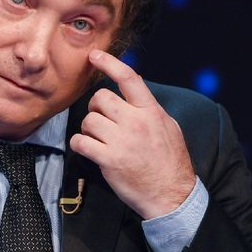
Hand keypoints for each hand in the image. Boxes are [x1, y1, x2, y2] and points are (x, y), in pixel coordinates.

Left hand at [69, 49, 195, 218]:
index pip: (129, 78)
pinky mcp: (109, 160)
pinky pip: (81, 142)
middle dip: (95, 106)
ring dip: (89, 128)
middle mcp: (136, 123)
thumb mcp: (168, 127)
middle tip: (101, 118)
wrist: (171, 195)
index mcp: (151, 112)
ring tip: (99, 139)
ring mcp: (122, 141)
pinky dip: (79, 144)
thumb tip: (134, 86)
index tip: (94, 56)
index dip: (109, 63)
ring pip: (89, 120)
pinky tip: (87, 149)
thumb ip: (149, 108)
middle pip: (101, 98)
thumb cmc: (170, 162)